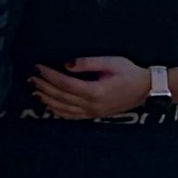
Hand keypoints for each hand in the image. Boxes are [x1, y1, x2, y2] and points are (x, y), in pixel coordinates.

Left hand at [29, 56, 156, 121]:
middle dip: (44, 87)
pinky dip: (58, 111)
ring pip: (64, 109)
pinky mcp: (94, 115)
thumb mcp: (111, 61)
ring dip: (48, 100)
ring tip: (36, 91)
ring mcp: (92, 112)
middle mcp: (91, 105)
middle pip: (61, 97)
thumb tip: (66, 65)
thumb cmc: (129, 72)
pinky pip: (71, 116)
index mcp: (95, 91)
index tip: (38, 67)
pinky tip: (50, 105)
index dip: (49, 76)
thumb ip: (88, 63)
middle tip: (32, 78)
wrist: (145, 89)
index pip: (65, 84)